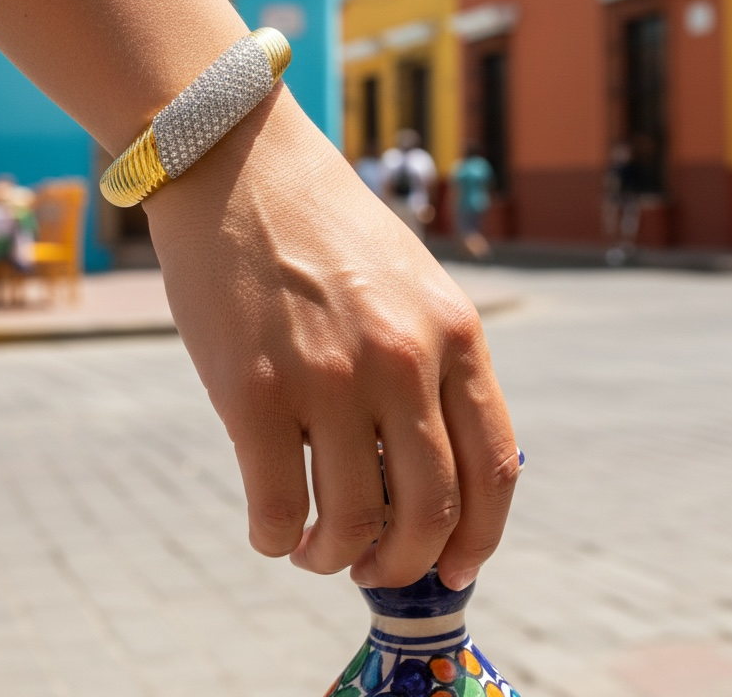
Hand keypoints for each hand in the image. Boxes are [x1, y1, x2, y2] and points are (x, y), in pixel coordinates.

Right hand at [145, 88, 518, 589]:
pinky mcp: (253, 393)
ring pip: (353, 524)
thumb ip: (430, 362)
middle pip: (431, 511)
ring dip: (337, 558)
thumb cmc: (321, 223)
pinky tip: (272, 530)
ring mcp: (328, 379)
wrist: (237, 164)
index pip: (494, 467)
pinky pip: (277, 509)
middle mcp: (401, 360)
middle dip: (408, 564)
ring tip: (318, 549)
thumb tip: (421, 465)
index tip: (458, 566)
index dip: (480, 537)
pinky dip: (277, 540)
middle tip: (377, 568)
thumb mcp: (407, 281)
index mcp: (452, 331)